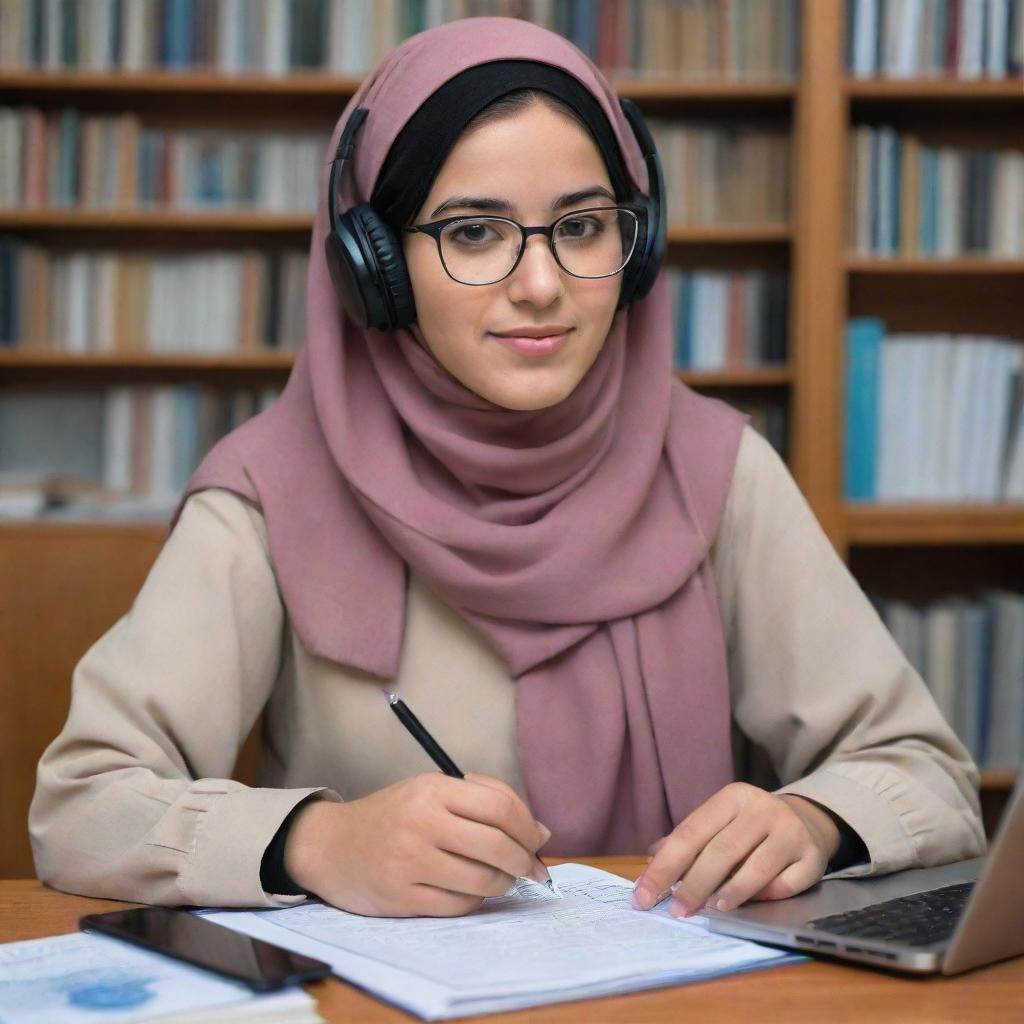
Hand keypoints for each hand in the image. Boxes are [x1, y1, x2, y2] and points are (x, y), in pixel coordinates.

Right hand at [283, 773, 550, 917]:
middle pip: (496, 846)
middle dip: (524, 861)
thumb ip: (484, 801)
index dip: (527, 827)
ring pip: (482, 880)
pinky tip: (472, 891)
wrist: (331, 845)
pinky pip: (458, 905)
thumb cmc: (392, 816)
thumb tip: (540, 832)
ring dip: (503, 883)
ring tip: (503, 879)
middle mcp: (421, 822)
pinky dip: (475, 900)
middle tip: (533, 869)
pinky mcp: (400, 898)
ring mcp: (409, 862)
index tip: (537, 840)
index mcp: (432, 789)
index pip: (499, 807)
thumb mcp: (430, 790)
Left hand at [631, 783, 840, 915]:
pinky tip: (752, 904)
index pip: (690, 832)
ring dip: (730, 892)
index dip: (665, 866)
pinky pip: (787, 884)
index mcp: (732, 797)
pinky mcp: (813, 856)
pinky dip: (767, 896)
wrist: (805, 821)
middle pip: (721, 851)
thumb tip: (650, 862)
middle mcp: (762, 808)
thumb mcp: (719, 823)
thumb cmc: (750, 828)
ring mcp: (790, 831)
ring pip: (756, 867)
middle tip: (676, 911)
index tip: (644, 896)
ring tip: (711, 909)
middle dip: (694, 885)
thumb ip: (689, 841)